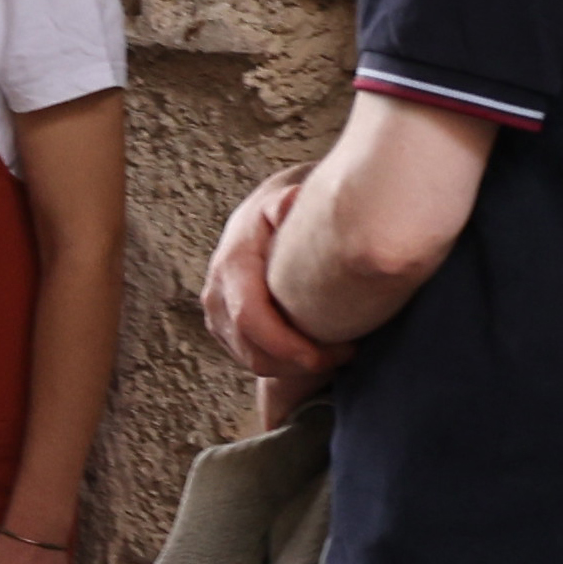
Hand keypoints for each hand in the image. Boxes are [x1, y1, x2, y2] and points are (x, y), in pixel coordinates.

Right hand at [201, 172, 344, 390]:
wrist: (265, 214)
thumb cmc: (285, 207)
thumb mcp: (288, 197)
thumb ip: (288, 203)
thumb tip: (289, 204)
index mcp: (232, 263)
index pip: (251, 318)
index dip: (288, 346)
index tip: (332, 353)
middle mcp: (217, 292)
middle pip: (252, 350)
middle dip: (299, 363)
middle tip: (346, 354)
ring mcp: (217, 313)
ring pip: (252, 360)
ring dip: (295, 366)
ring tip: (337, 352)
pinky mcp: (224, 326)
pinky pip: (252, 358)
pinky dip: (286, 363)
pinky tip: (317, 348)